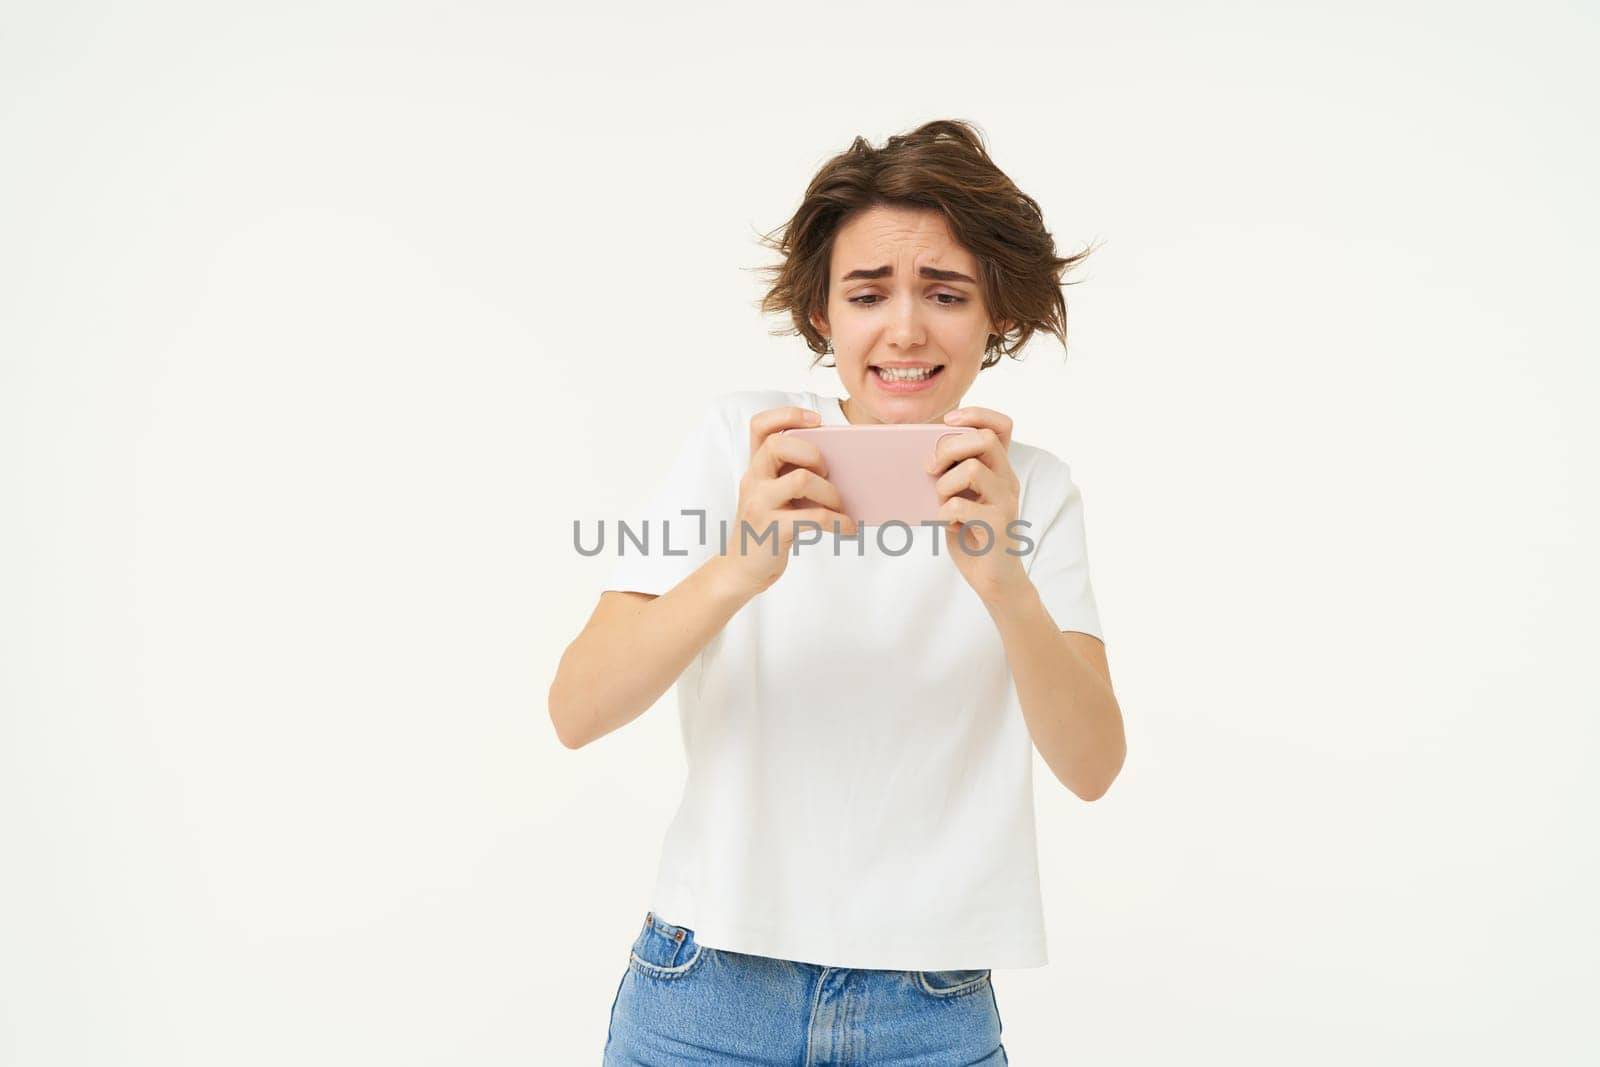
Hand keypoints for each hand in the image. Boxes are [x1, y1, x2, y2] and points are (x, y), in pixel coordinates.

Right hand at [723, 406, 858, 595]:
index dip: (786, 415)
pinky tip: (847, 528)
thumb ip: (791, 475)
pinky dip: (838, 522)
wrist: (742, 569)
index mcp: (755, 467)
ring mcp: (759, 503)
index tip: (816, 420)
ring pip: (801, 479)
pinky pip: (814, 517)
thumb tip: (842, 465)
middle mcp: (753, 480)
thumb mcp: (773, 495)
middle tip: (827, 473)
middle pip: (779, 445)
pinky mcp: (772, 528)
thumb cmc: (769, 527)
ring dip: (830, 492)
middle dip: (813, 454)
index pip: (759, 426)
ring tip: (840, 506)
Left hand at [926, 406, 1030, 604]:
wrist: (994, 580)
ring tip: (941, 502)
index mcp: (998, 470)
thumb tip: (922, 454)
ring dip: (944, 484)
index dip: (977, 414)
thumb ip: (952, 475)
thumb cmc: (972, 536)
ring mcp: (1006, 502)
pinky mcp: (999, 526)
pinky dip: (943, 514)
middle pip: (983, 439)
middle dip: (948, 447)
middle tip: (929, 469)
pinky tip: (946, 524)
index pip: (1001, 426)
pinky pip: (960, 507)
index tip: (949, 420)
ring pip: (972, 469)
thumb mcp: (960, 498)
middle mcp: (1007, 480)